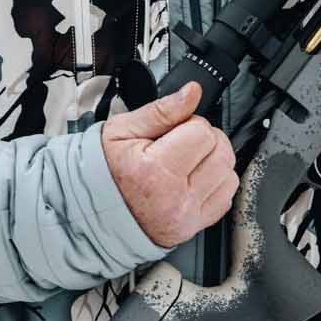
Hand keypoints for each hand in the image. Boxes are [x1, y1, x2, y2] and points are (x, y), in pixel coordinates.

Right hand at [102, 79, 239, 248]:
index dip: (189, 124)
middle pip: (221, 153)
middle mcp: (175, 197)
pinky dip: (215, 184)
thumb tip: (192, 92)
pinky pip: (225, 198)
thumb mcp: (121, 131)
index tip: (173, 130)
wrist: (92, 213)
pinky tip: (192, 181)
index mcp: (154, 170)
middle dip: (205, 140)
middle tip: (181, 143)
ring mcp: (186, 216)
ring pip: (228, 175)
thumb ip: (161, 110)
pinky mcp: (193, 227)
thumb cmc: (102, 172)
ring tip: (186, 162)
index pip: (202, 132)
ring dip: (213, 162)